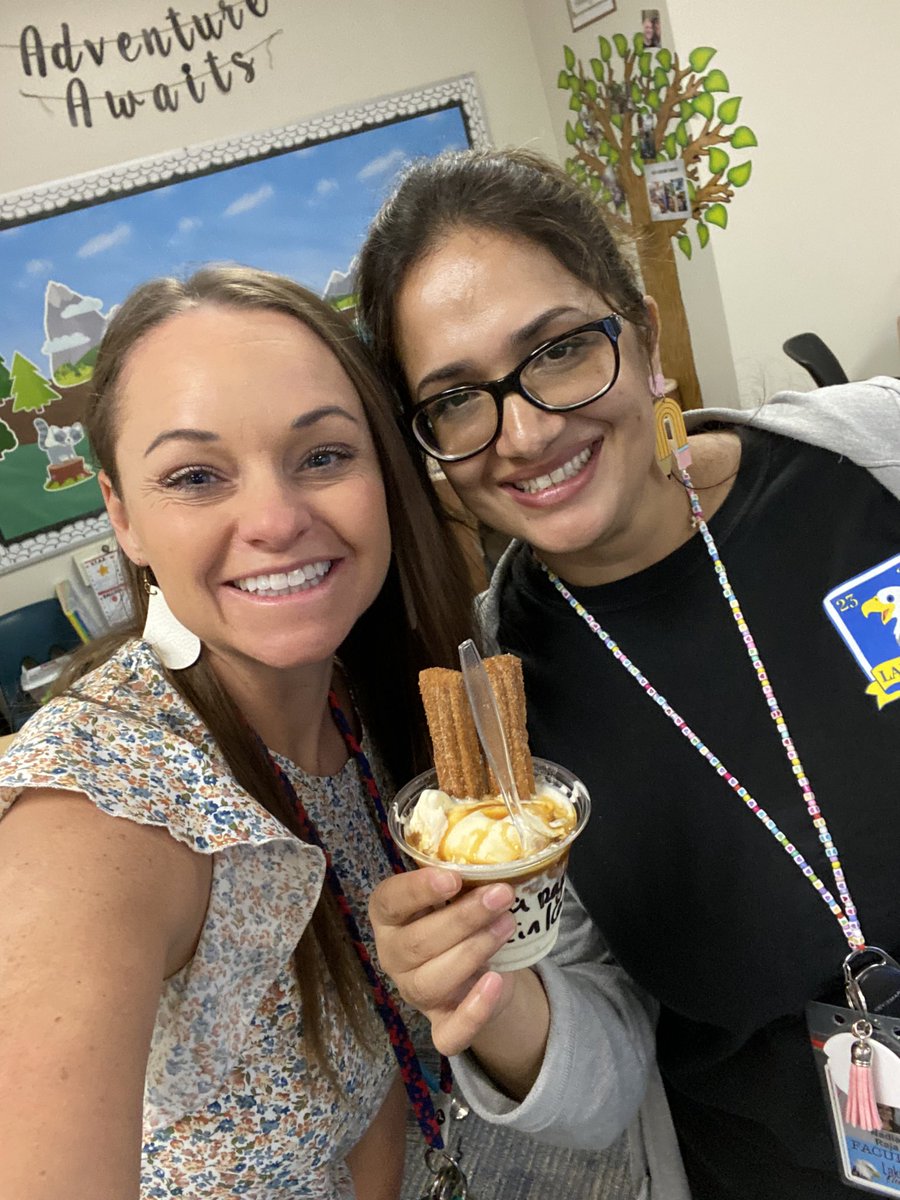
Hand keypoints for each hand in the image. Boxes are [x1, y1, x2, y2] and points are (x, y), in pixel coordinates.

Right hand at [369, 867, 517, 1055]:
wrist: (485, 969)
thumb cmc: (463, 918)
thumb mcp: (458, 893)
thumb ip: (462, 878)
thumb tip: (493, 852)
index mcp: (389, 916)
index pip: (389, 901)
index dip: (417, 890)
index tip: (452, 878)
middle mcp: (393, 956)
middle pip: (417, 942)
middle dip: (463, 918)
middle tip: (501, 895)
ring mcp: (414, 993)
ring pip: (432, 981)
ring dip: (473, 951)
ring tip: (508, 924)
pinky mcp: (441, 1025)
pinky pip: (450, 1032)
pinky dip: (474, 1011)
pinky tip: (496, 982)